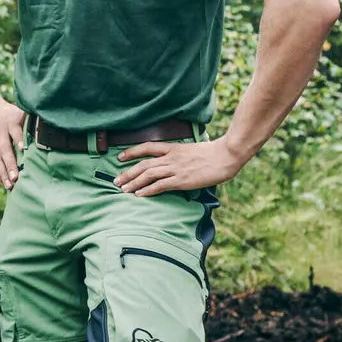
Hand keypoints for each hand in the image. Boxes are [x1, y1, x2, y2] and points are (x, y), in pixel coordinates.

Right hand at [0, 93, 25, 189]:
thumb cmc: (6, 112)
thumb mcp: (17, 111)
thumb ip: (29, 121)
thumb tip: (47, 133)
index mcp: (10, 121)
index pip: (15, 132)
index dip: (19, 140)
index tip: (23, 150)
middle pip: (5, 149)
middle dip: (10, 165)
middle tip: (16, 178)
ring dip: (3, 172)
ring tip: (9, 185)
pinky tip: (2, 181)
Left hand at [115, 137, 246, 195]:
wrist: (225, 155)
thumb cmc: (213, 154)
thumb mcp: (191, 150)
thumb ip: (180, 156)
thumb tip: (173, 163)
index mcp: (173, 148)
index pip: (147, 147)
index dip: (131, 152)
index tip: (120, 157)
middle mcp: (171, 157)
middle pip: (143, 164)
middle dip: (127, 173)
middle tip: (116, 181)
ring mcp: (176, 169)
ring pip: (148, 175)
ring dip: (134, 183)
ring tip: (123, 189)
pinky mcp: (182, 180)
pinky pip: (160, 186)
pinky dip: (148, 190)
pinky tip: (140, 194)